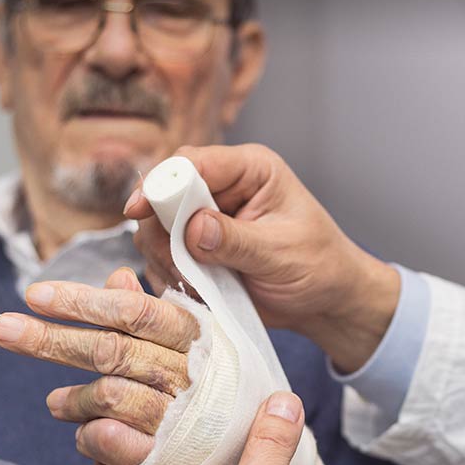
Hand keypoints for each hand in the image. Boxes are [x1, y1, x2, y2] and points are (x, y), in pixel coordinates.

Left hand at [0, 267, 195, 464]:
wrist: (242, 454)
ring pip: (108, 395)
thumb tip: (117, 274)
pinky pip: (111, 441)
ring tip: (54, 404)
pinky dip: (88, 436)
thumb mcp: (187, 342)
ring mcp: (179, 416)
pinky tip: (83, 434)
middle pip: (110, 349)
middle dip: (50, 339)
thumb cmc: (208, 387)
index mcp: (191, 335)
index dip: (81, 301)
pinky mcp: (168, 457)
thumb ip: (149, 310)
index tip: (33, 294)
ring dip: (72, 400)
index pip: (132, 310)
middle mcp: (187, 372)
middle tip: (1, 327)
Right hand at [127, 144, 400, 372]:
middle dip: (162, 231)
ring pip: (157, 229)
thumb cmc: (319, 265)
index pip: (193, 162)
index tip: (138, 209)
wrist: (326, 301)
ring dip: (167, 259)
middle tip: (180, 266)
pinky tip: (197, 292)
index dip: (161, 182)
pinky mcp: (196, 250)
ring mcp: (205, 220)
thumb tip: (193, 228)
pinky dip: (171, 277)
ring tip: (197, 283)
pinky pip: (163, 257)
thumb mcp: (281, 252)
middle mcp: (222, 188)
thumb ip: (236, 240)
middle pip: (164, 194)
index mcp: (249, 170)